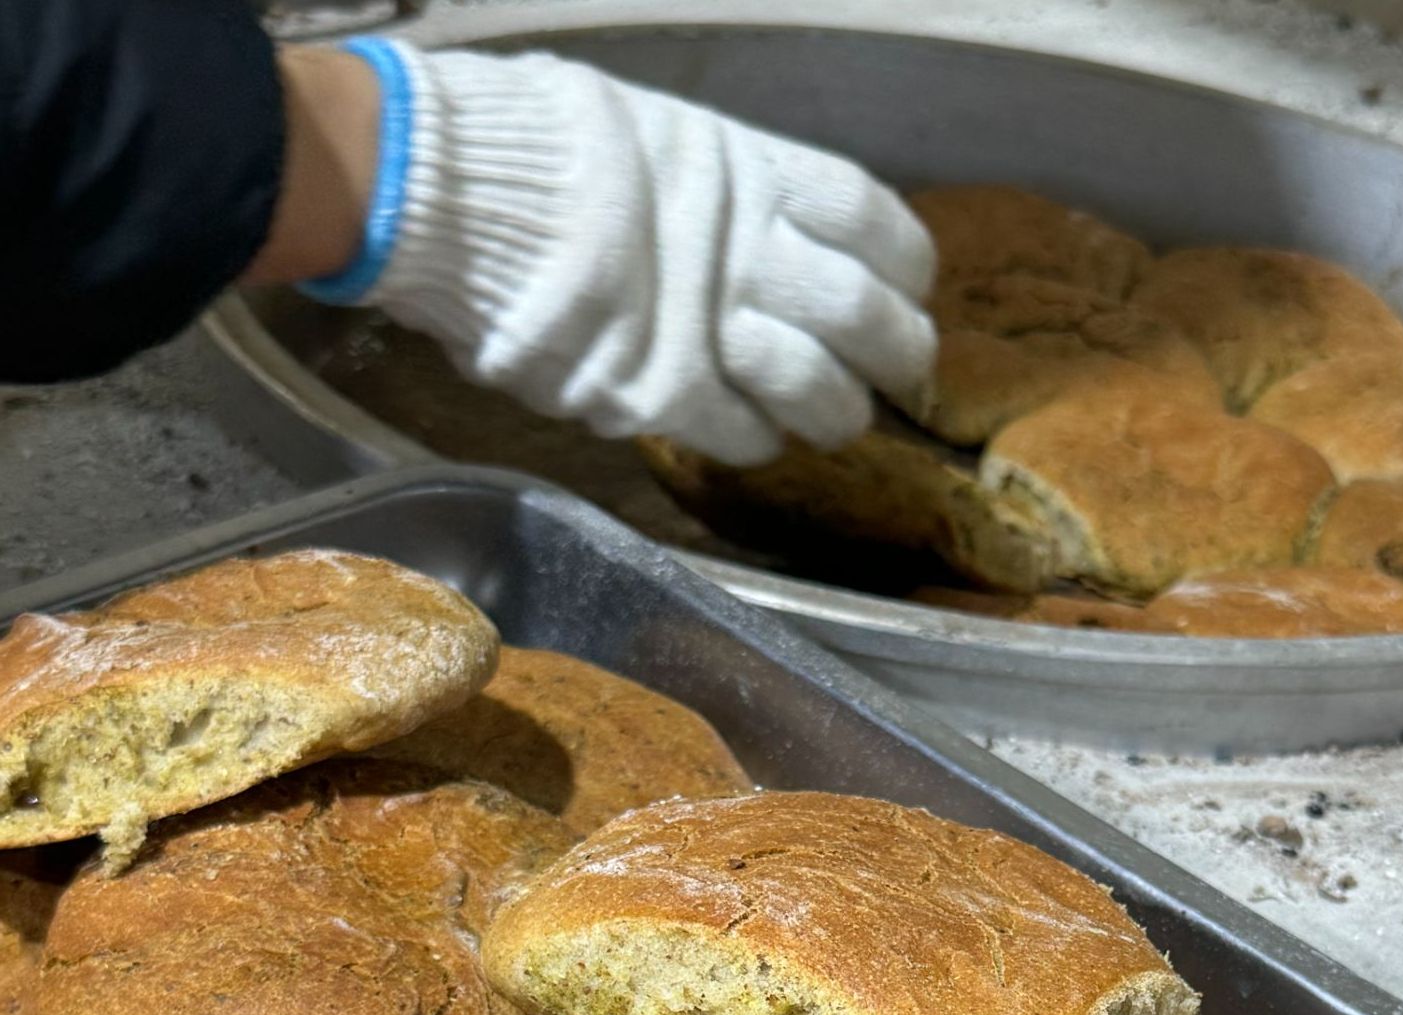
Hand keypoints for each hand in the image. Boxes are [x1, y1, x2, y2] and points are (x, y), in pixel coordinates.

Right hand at [293, 40, 936, 464]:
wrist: (447, 184)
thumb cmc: (542, 148)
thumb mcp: (662, 136)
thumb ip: (730, 192)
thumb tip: (777, 233)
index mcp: (754, 173)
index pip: (880, 224)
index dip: (906, 269)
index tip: (904, 289)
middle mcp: (748, 251)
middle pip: (871, 319)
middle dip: (896, 356)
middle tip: (889, 374)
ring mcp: (708, 328)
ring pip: (823, 395)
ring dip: (833, 414)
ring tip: (823, 417)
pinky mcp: (663, 393)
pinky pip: (745, 437)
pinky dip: (754, 440)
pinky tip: (738, 426)